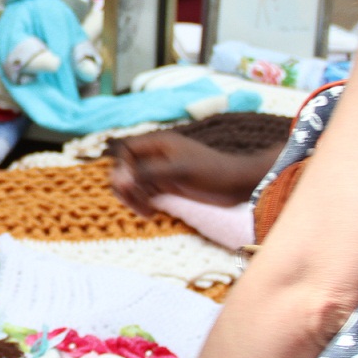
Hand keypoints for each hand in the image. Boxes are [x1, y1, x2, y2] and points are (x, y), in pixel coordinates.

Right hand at [109, 131, 281, 214]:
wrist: (239, 184)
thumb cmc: (212, 172)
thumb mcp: (178, 171)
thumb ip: (147, 173)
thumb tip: (118, 178)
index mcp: (159, 143)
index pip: (126, 150)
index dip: (123, 167)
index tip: (133, 183)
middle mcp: (157, 156)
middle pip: (126, 169)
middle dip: (127, 187)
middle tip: (136, 202)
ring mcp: (162, 172)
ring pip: (134, 184)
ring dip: (134, 198)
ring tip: (146, 211)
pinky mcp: (169, 187)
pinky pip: (146, 194)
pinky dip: (144, 204)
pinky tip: (152, 214)